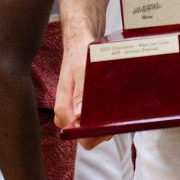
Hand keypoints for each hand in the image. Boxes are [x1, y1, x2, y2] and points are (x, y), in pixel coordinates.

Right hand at [54, 32, 106, 147]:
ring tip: (115, 106)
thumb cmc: (79, 54)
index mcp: (62, 108)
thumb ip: (79, 94)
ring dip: (103, 121)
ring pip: (89, 128)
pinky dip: (102, 115)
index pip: (77, 135)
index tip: (108, 124)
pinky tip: (111, 104)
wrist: (79, 43)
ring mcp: (72, 111)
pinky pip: (92, 119)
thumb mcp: (81, 71)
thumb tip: (78, 116)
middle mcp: (66, 113)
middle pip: (84, 135)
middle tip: (116, 114)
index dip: (93, 135)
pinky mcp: (79, 107)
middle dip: (100, 129)